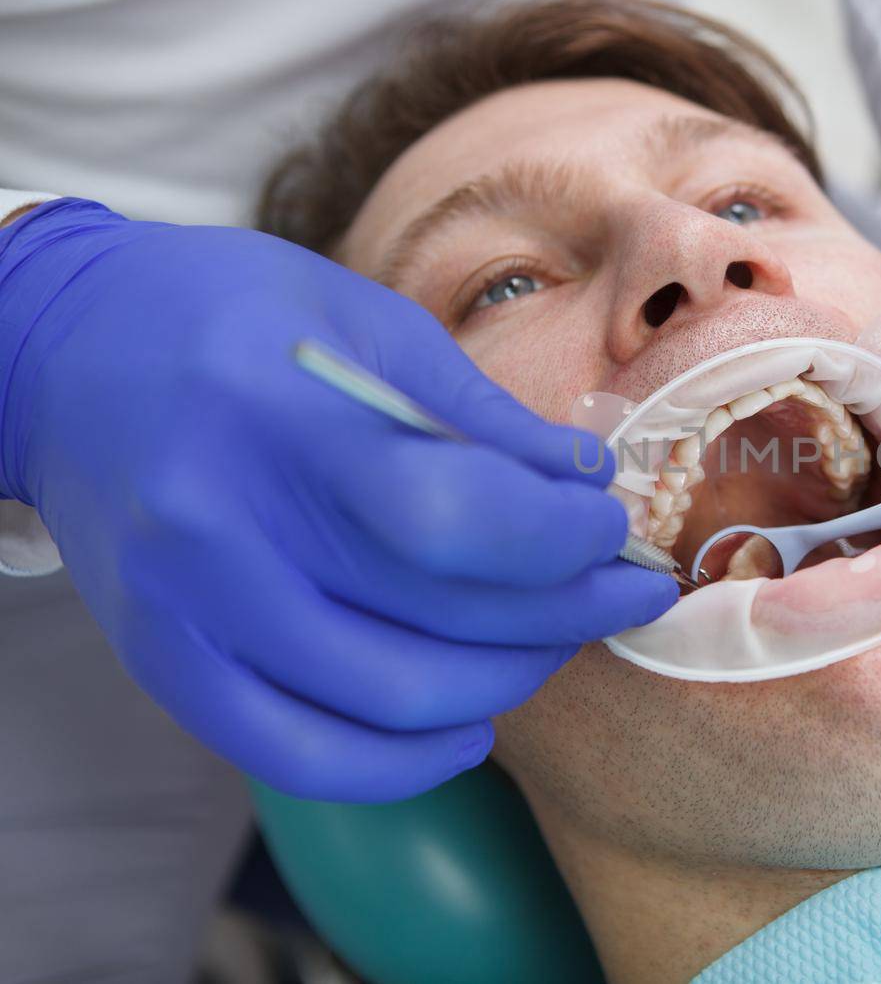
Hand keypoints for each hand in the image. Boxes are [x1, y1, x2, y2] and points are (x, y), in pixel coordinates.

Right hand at [0, 200, 675, 800]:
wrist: (59, 355)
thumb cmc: (225, 317)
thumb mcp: (358, 317)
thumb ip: (474, 410)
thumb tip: (588, 485)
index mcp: (274, 416)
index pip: (448, 519)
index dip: (558, 540)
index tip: (612, 528)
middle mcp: (217, 528)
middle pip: (434, 617)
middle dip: (567, 611)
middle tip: (623, 588)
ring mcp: (184, 611)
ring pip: (387, 699)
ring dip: (508, 679)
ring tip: (560, 637)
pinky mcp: (167, 666)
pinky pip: (303, 757)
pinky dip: (406, 761)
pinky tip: (471, 724)